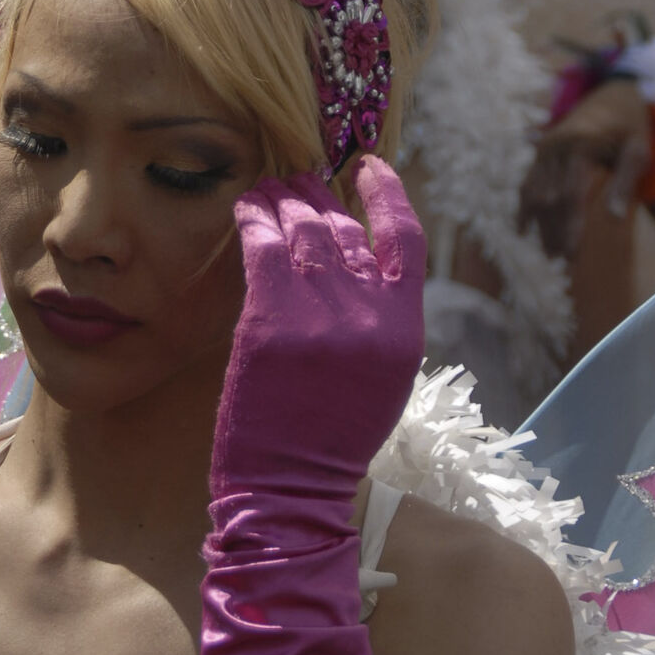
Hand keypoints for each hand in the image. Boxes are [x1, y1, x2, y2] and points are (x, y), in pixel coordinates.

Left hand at [216, 156, 426, 504]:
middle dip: (319, 197)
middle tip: (298, 181)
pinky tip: (247, 206)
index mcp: (405, 328)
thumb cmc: (330, 440)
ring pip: (303, 227)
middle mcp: (369, 312)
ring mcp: (320, 312)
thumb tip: (356, 260)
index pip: (407, 238)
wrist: (290, 488)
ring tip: (270, 188)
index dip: (388, 193)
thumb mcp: (381, 377)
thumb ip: (379, 318)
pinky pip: (264, 244)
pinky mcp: (271, 315)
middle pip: (344, 227)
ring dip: (284, 200)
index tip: (370, 165)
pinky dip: (255, 217)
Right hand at [519, 78, 651, 263]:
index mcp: (580, 144)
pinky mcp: (540, 150)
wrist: (614, 92)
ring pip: (534, 192)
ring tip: (546, 252)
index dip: (570, 227)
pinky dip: (524, 206)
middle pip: (549, 198)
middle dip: (553, 231)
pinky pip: (527, 181)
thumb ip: (624, 181)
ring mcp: (544, 147)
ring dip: (538, 224)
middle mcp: (556, 145)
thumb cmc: (630, 124)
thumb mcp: (638, 149)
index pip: (571, 195)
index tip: (573, 254)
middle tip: (560, 261)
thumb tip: (613, 218)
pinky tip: (523, 229)